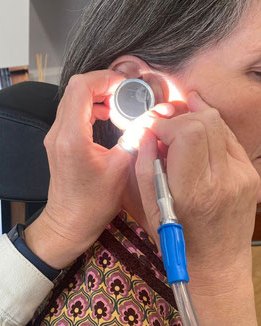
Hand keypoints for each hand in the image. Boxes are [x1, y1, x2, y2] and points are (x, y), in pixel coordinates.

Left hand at [25, 70, 132, 268]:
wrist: (69, 223)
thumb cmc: (93, 204)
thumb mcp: (120, 170)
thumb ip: (136, 139)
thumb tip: (151, 118)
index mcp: (72, 137)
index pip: (81, 88)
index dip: (104, 78)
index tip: (125, 84)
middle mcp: (58, 132)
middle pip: (74, 89)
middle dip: (102, 83)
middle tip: (124, 91)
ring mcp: (54, 136)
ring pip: (71, 99)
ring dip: (95, 94)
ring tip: (117, 102)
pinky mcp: (58, 142)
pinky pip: (71, 113)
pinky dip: (88, 107)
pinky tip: (104, 115)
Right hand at [136, 91, 259, 282]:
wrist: (216, 264)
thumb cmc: (177, 240)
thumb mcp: (150, 207)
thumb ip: (144, 165)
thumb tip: (146, 133)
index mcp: (194, 190)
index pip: (188, 133)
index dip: (166, 125)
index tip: (154, 133)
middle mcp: (224, 179)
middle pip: (206, 121)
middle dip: (179, 118)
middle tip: (165, 130)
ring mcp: (242, 176)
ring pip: (220, 124)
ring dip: (195, 119)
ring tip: (178, 125)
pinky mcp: (250, 175)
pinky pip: (228, 138)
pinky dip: (210, 129)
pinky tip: (197, 129)